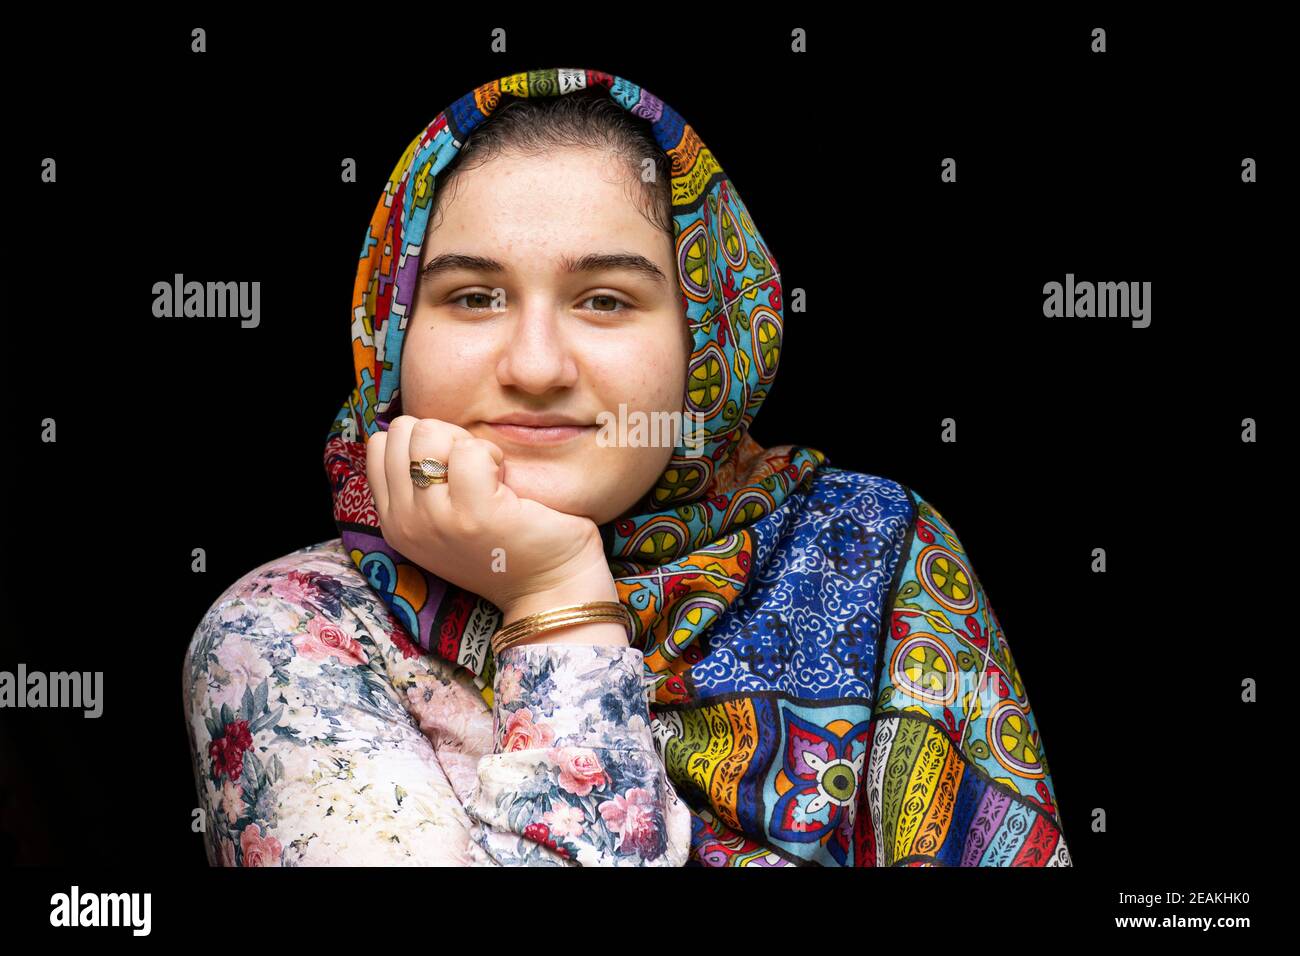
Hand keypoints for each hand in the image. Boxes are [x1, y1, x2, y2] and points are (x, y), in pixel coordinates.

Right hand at [365, 416, 618, 626]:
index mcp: (394, 522)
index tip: (452, 467)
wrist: (549, 592)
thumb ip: (422, 485)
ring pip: (429, 433)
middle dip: (443, 437)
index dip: (421, 441)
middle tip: (475, 470)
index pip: (379, 444)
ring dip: (466, 443)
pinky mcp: (473, 513)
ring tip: (490, 476)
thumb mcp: (444, 522)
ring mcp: (435, 519)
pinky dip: (493, 454)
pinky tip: (507, 482)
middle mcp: (405, 523)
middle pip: (403, 431)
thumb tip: (421, 430)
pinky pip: (469, 451)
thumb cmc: (507, 548)